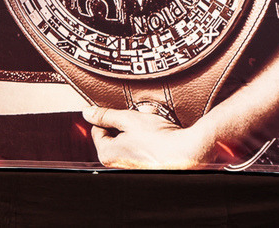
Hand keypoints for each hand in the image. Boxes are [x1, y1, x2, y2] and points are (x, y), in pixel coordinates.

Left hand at [83, 106, 218, 168]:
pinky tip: (159, 133)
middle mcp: (118, 164)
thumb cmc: (160, 139)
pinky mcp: (148, 166)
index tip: (118, 110)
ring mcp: (134, 167)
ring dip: (138, 128)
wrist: (190, 153)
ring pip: (130, 139)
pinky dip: (148, 138)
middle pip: (114, 135)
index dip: (108, 116)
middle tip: (137, 116)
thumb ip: (105, 115)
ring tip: (151, 124)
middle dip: (125, 122)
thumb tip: (87, 112)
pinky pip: (142, 147)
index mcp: (107, 154)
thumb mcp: (128, 119)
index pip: (97, 130)